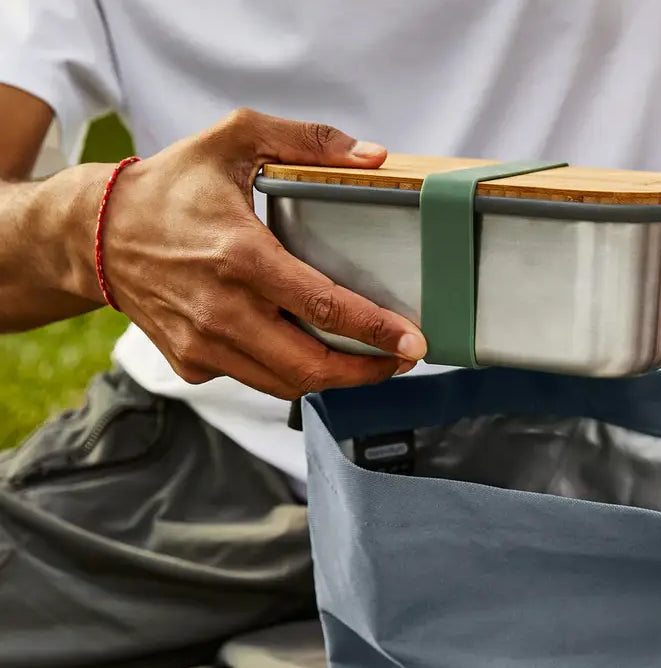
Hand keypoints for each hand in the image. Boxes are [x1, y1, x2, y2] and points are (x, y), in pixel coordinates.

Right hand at [90, 109, 425, 398]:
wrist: (97, 233)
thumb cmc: (170, 188)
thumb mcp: (233, 139)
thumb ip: (305, 141)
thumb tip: (373, 156)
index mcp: (241, 257)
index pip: (324, 309)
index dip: (377, 332)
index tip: (413, 342)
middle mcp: (223, 310)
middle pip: (312, 367)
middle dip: (367, 371)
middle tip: (401, 359)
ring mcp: (205, 344)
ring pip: (288, 385)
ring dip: (334, 379)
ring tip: (366, 360)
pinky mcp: (193, 364)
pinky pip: (256, 380)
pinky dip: (288, 372)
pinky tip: (305, 350)